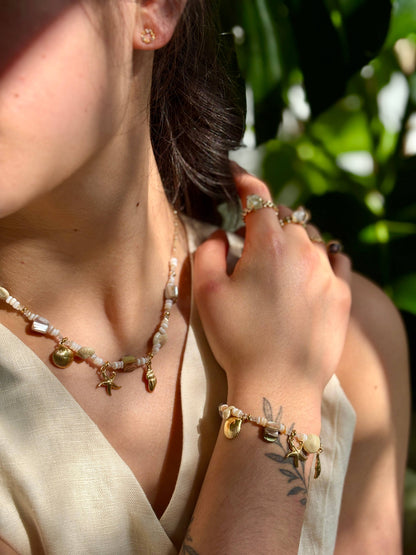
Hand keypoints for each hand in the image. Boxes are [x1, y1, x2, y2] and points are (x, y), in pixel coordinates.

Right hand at [193, 166, 351, 397]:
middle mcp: (304, 250)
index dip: (244, 181)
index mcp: (269, 245)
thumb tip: (221, 235)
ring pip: (312, 237)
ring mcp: (328, 273)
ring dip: (294, 237)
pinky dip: (324, 256)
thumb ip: (208, 251)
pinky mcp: (342, 296)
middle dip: (266, 218)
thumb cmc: (237, 339)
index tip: (235, 172)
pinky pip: (338, 261)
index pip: (258, 198)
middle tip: (250, 234)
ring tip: (280, 256)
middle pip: (286, 217)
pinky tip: (314, 266)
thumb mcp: (206, 293)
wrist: (278, 385)